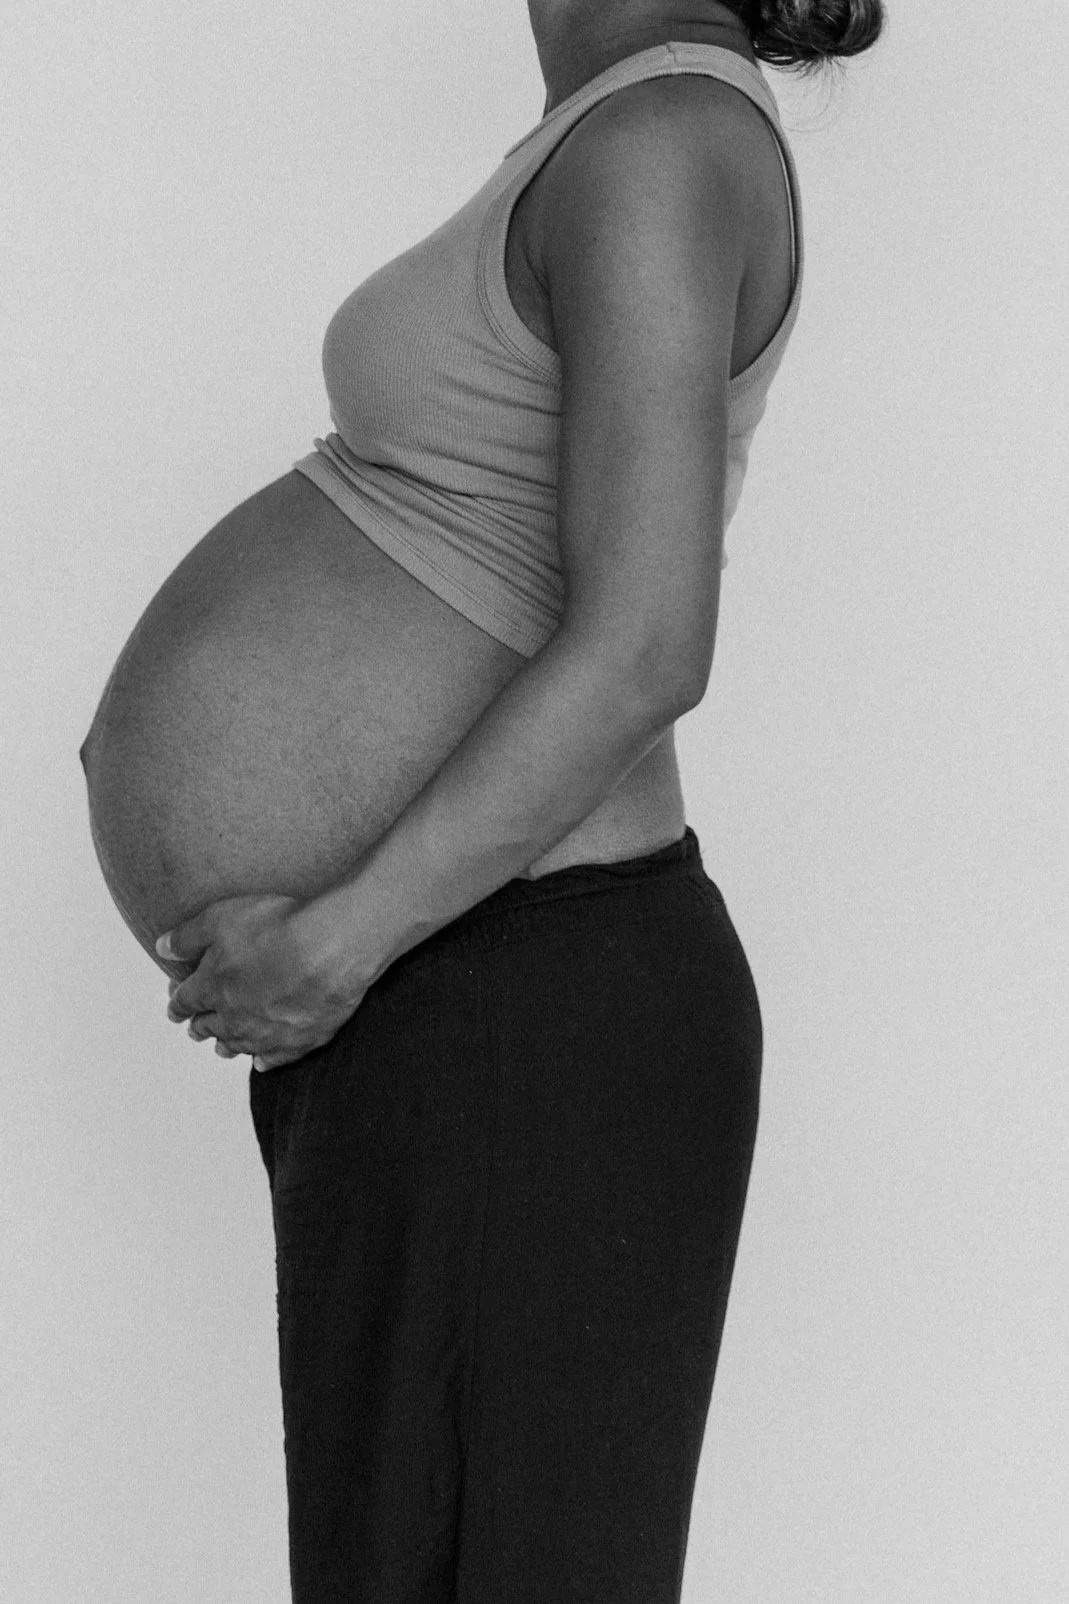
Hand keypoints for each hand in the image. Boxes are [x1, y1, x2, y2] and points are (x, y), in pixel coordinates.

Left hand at [160, 893, 372, 1070]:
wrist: (330, 948)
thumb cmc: (278, 927)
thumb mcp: (221, 917)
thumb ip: (187, 936)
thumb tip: (162, 949)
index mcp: (211, 987)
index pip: (185, 1001)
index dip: (177, 1003)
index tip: (174, 1006)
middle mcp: (233, 1017)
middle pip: (209, 1026)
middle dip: (199, 1025)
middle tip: (195, 1027)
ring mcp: (266, 1034)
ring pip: (237, 1046)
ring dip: (226, 1044)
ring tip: (222, 1047)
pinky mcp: (298, 1042)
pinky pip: (274, 1059)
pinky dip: (264, 1060)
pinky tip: (261, 1062)